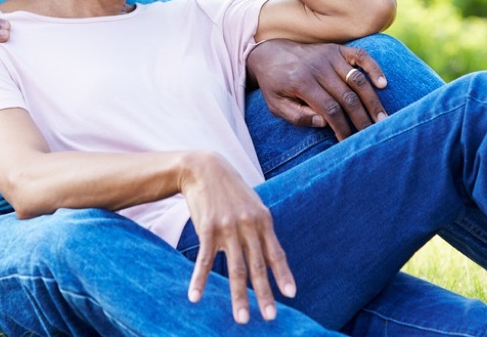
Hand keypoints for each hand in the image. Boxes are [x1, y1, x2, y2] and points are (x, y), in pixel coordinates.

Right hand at [182, 152, 294, 323]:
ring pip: (235, 268)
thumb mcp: (252, 205)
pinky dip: (200, 280)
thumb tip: (270, 253)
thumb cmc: (231, 190)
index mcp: (263, 220)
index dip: (283, 274)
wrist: (204, 169)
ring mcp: (228, 228)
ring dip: (238, 296)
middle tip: (270, 317)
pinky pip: (205, 260)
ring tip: (242, 318)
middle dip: (264, 294)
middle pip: (257, 266)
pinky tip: (195, 297)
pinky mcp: (207, 229)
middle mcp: (248, 225)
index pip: (276, 253)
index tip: (291, 294)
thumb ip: (260, 228)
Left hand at [246, 40, 388, 140]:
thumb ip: (298, 117)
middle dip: (361, 118)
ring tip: (382, 118)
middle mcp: (318, 68)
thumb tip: (325, 123)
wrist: (270, 52)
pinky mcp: (337, 49)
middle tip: (373, 134)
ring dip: (372, 100)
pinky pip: (360, 56)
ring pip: (357, 80)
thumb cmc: (275, 84)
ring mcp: (329, 56)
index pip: (330, 109)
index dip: (342, 127)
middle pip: (347, 97)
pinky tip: (383, 84)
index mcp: (302, 83)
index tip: (348, 141)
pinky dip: (374, 68)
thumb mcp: (276, 105)